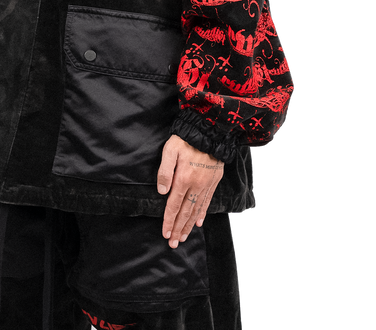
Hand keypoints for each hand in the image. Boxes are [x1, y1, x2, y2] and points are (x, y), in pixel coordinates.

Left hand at [157, 134, 223, 248]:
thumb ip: (165, 171)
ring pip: (197, 210)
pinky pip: (207, 202)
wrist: (210, 131)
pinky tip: (199, 222)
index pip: (174, 205)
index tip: (166, 233)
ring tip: (184, 237)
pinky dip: (202, 214)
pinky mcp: (214, 181)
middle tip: (173, 243)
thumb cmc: (186, 139)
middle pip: (185, 212)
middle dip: (179, 229)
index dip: (169, 221)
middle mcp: (196, 186)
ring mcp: (206, 185)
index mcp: (184, 179)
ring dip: (189, 225)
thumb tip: (162, 192)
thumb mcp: (170, 150)